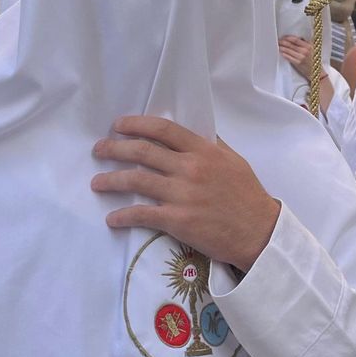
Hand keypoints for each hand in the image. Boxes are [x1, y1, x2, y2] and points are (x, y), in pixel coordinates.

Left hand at [91, 116, 280, 271]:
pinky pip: (142, 215)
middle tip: (99, 150)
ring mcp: (182, 194)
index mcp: (203, 150)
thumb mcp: (233, 161)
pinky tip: (112, 219)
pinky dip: (123, 216)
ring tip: (97, 182)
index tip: (118, 126)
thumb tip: (192, 133)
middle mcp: (190, 168)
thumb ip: (210, 145)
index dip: (136, 124)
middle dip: (114, 148)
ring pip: (136, 181)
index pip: (163, 129)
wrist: (259, 232)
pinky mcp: (178, 220)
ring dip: (111, 180)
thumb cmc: (247, 196)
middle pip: (142, 152)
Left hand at [278, 35, 314, 79]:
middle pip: (291, 45)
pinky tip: (281, 52)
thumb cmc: (315, 60)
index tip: (284, 37)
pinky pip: (289, 58)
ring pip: (288, 51)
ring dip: (282, 48)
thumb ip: (307, 43)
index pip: (296, 40)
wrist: (317, 72)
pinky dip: (284, 54)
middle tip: (278, 41)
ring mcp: (301, 57)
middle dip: (283, 42)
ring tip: (278, 46)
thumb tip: (299, 38)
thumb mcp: (314, 49)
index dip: (288, 38)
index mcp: (309, 46)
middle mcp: (304, 51)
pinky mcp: (298, 63)